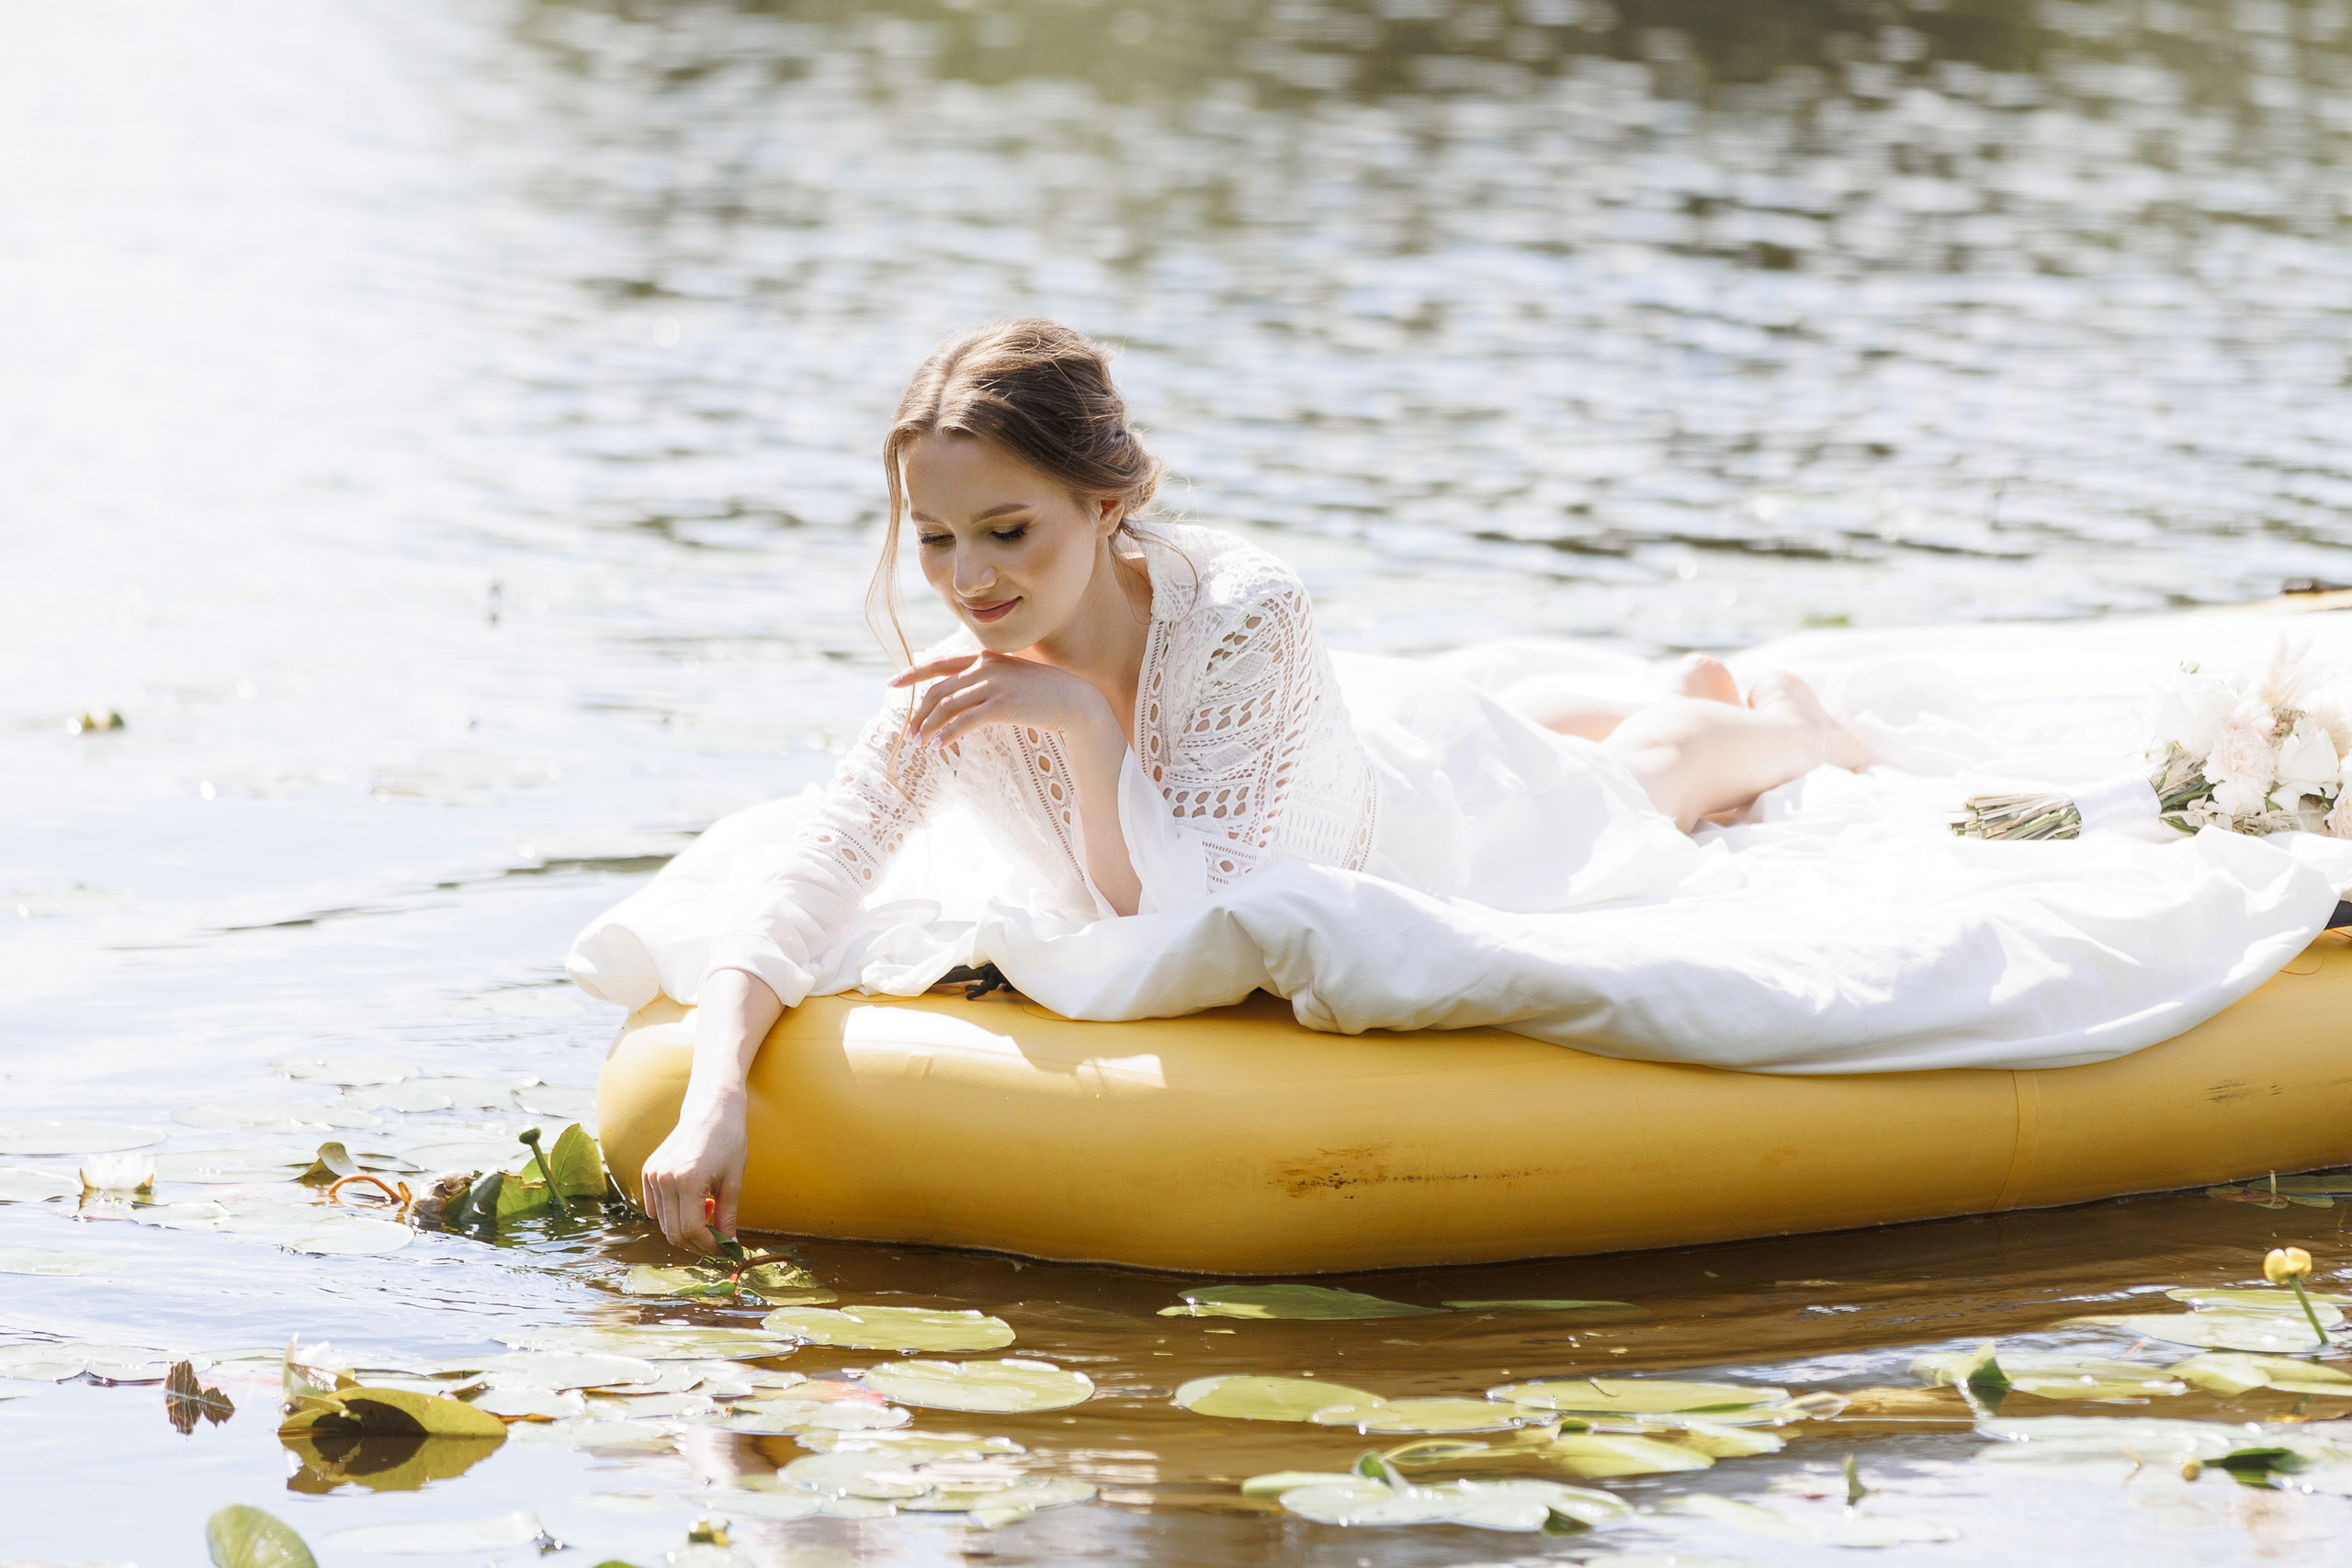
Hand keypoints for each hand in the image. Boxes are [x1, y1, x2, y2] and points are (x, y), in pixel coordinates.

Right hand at [638, 1093, 745, 1253]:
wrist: (710, 1109)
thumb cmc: (728, 1140)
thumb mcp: (734, 1181)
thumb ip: (727, 1216)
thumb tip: (730, 1245)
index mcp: (688, 1181)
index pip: (692, 1230)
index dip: (709, 1246)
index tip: (723, 1249)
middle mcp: (664, 1179)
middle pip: (674, 1232)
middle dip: (697, 1243)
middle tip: (717, 1241)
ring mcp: (653, 1175)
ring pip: (663, 1223)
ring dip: (684, 1229)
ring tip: (708, 1213)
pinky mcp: (647, 1171)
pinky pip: (654, 1208)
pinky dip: (671, 1215)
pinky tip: (693, 1203)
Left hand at [891, 650, 1115, 751]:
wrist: (1074, 700)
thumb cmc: (1043, 694)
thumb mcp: (1011, 677)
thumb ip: (987, 677)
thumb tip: (962, 692)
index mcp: (984, 657)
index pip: (938, 663)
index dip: (912, 673)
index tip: (891, 684)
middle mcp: (985, 667)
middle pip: (937, 689)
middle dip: (918, 713)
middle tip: (910, 733)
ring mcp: (993, 685)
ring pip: (946, 706)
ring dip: (929, 727)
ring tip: (920, 743)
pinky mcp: (1002, 706)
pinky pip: (964, 722)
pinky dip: (948, 734)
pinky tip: (939, 746)